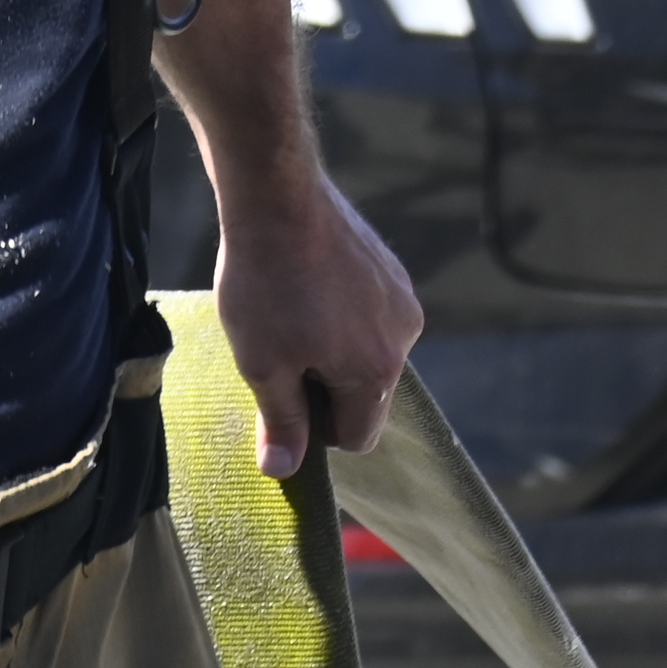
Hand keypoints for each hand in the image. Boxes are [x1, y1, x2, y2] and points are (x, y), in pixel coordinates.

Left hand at [217, 171, 422, 476]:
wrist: (277, 196)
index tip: (281, 398)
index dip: (315, 429)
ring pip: (368, 352)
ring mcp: (402, 299)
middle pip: (365, 394)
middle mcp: (404, 338)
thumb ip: (281, 422)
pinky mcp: (391, 269)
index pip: (357, 437)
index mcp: (377, 373)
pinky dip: (341, 314)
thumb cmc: (265, 285)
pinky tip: (303, 287)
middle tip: (279, 353)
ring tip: (289, 314)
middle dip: (325, 386)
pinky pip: (370, 314)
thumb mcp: (262, 365)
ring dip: (333, 348)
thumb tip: (285, 471)